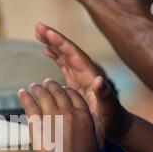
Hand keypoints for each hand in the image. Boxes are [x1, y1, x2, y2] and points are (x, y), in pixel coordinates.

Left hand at [18, 78, 102, 151]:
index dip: (67, 90)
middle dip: (51, 85)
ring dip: (37, 88)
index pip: (74, 95)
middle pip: (59, 92)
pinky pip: (30, 105)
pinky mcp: (37, 124)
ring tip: (33, 86)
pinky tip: (22, 93)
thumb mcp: (99, 142)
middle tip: (46, 83)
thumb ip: (97, 126)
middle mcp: (68, 112)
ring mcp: (52, 117)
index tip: (62, 89)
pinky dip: (25, 97)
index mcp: (84, 115)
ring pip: (43, 95)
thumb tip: (95, 117)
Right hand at [35, 23, 132, 141]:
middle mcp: (86, 73)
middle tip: (38, 26)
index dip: (62, 44)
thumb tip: (100, 80)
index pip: (75, 56)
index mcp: (91, 77)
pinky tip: (46, 49)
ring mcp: (81, 77)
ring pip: (65, 56)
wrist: (115, 125)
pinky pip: (64, 65)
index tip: (49, 33)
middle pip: (69, 51)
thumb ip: (105, 95)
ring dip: (52, 43)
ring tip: (38, 32)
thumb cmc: (111, 119)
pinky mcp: (76, 83)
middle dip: (54, 38)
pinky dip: (55, 56)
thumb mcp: (108, 109)